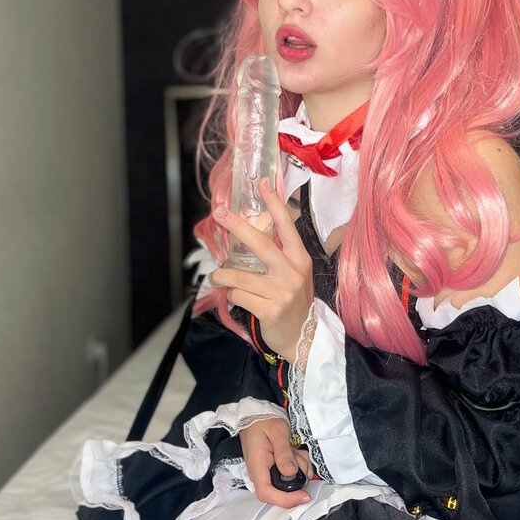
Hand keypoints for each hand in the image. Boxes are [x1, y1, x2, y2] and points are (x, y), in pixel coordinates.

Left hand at [209, 177, 313, 363]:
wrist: (304, 337)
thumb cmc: (294, 300)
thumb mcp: (294, 273)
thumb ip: (278, 254)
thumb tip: (249, 230)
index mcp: (300, 259)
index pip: (286, 226)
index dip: (274, 204)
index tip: (263, 183)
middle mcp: (293, 272)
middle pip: (261, 244)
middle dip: (238, 226)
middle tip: (220, 214)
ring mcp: (282, 292)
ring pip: (240, 275)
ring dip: (222, 276)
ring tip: (216, 277)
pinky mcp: (270, 310)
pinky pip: (239, 295)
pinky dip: (231, 294)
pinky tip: (233, 296)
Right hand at [240, 418, 313, 507]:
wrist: (255, 417)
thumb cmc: (263, 422)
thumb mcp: (277, 431)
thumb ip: (284, 452)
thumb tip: (290, 472)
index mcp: (257, 466)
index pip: (267, 493)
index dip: (286, 500)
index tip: (304, 496)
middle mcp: (261, 474)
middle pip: (282, 491)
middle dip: (299, 478)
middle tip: (300, 458)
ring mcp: (268, 474)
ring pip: (290, 483)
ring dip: (300, 468)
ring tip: (296, 451)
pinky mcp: (275, 471)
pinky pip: (291, 475)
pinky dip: (299, 465)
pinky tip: (295, 453)